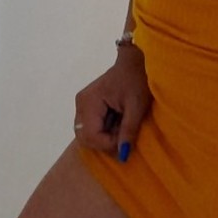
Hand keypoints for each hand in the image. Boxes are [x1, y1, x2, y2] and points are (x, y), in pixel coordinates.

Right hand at [73, 43, 151, 161]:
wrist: (134, 62)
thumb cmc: (137, 81)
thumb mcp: (137, 106)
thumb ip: (128, 130)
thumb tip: (122, 155)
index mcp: (89, 101)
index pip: (91, 135)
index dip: (108, 144)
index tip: (126, 141)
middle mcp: (81, 104)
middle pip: (85, 138)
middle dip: (105, 143)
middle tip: (124, 137)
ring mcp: (82, 105)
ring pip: (86, 135)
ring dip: (104, 139)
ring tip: (121, 129)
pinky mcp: (87, 106)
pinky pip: (90, 128)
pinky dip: (103, 132)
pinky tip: (116, 124)